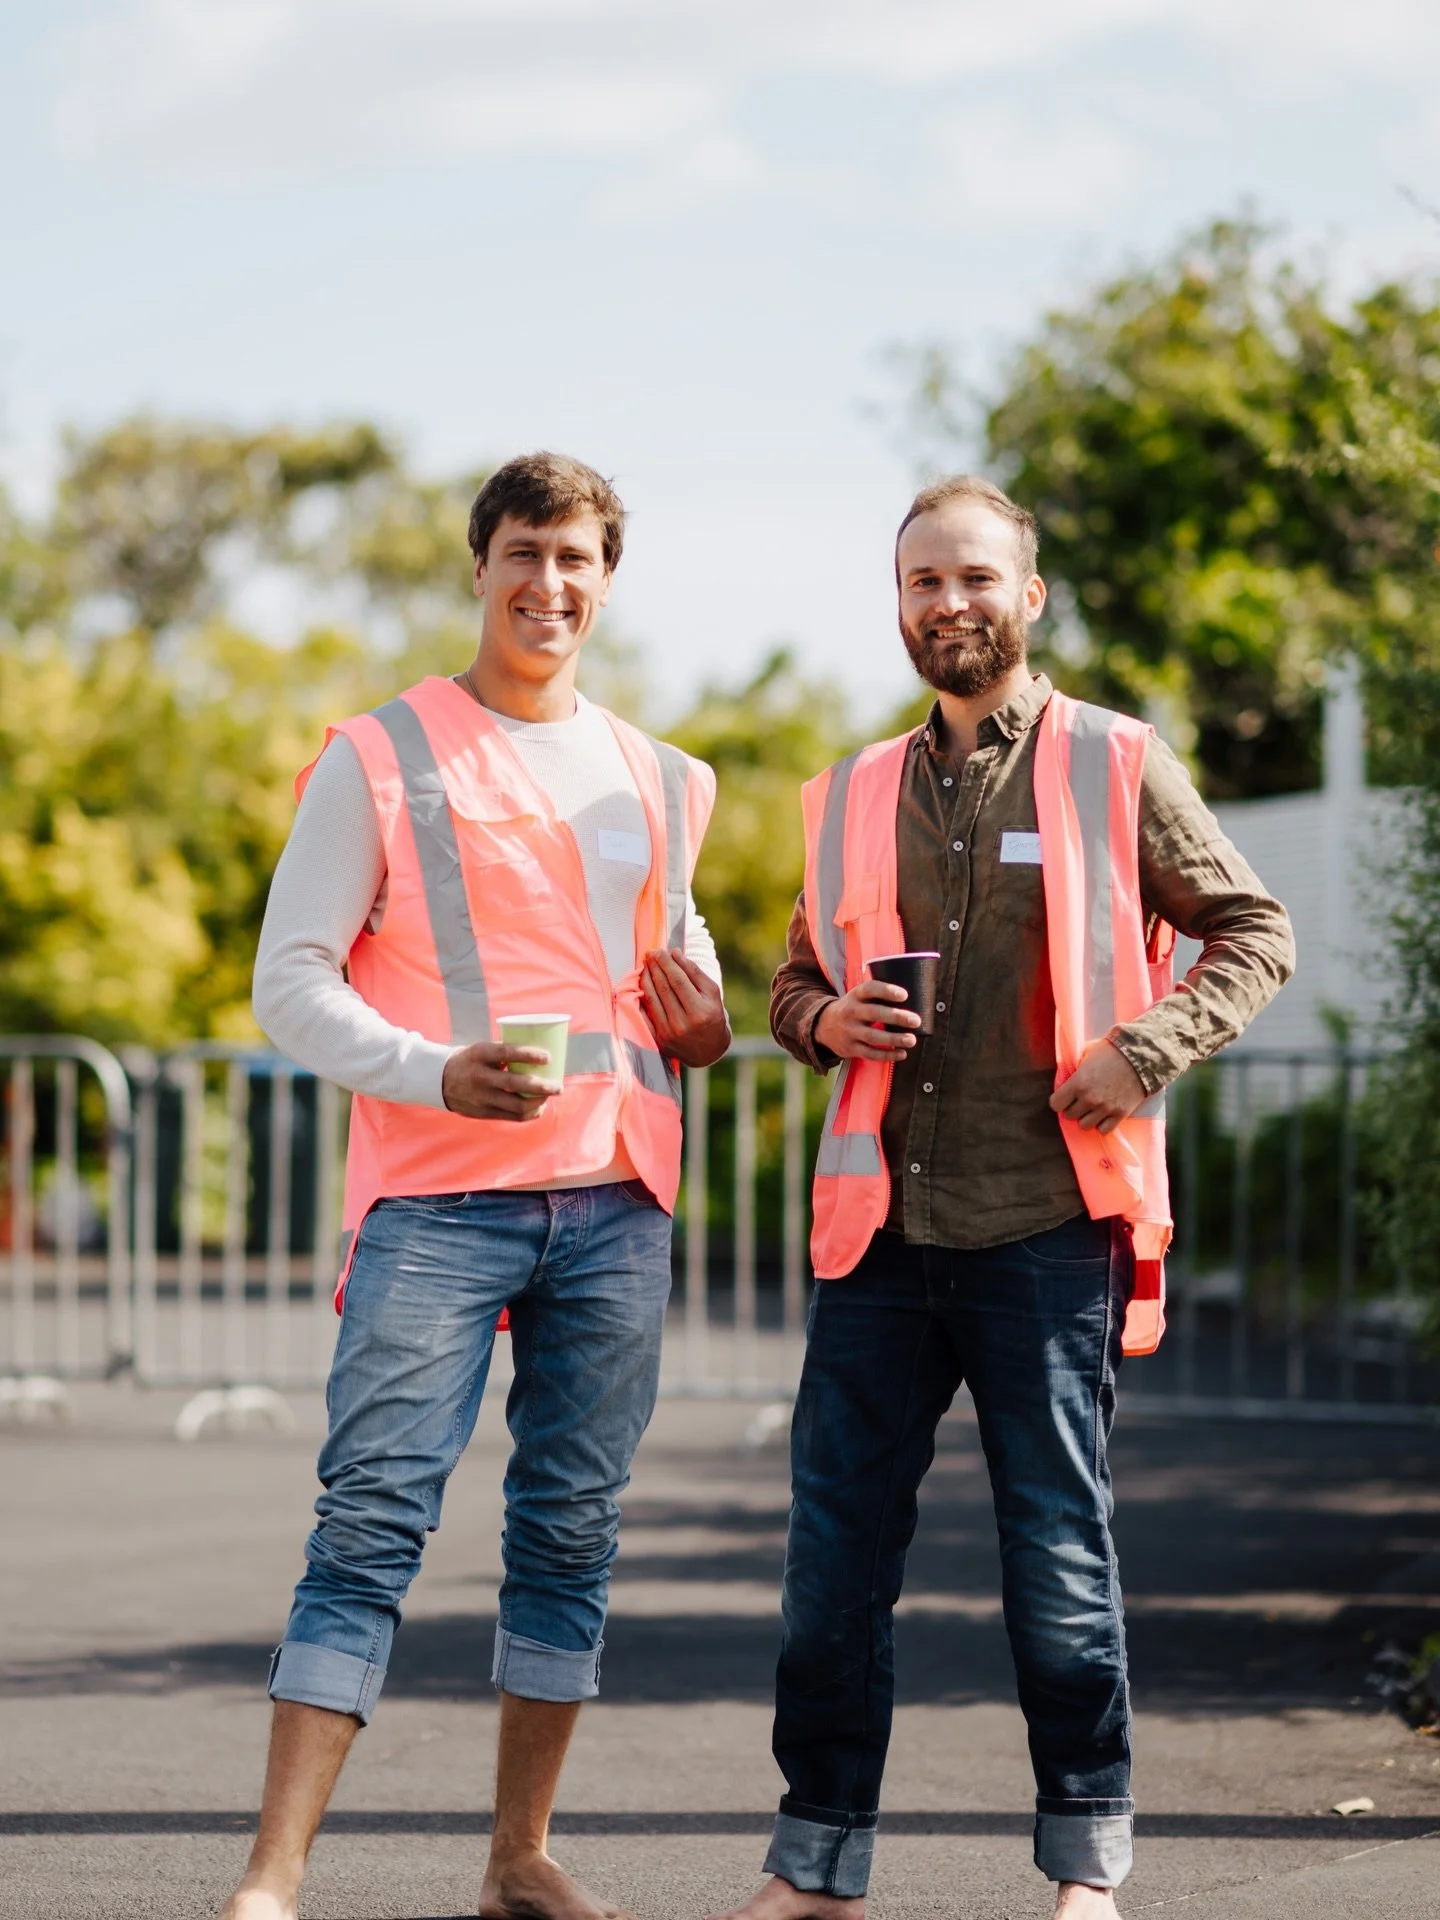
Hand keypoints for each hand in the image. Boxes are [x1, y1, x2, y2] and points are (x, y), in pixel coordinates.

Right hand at [441, 1042, 559, 1120]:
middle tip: (558, 1086)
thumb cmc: (471, 1060)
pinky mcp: (483, 1112)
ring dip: (538, 1103)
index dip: (529, 1055)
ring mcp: (481, 1097)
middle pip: (516, 1084)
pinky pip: (511, 1116)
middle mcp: (480, 1077)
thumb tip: (539, 1052)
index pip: (507, 1053)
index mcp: (480, 1054)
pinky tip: (538, 1108)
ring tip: (549, 1096)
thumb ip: (506, 1052)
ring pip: (516, 1105)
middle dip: (542, 1087)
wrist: (439, 1080)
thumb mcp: (483, 1049)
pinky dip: (528, 1113)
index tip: (548, 1057)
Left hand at [640, 949, 730, 1067]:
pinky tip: (641, 985)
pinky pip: (645, 1014)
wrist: (708, 1050)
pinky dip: (642, 997)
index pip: (678, 981)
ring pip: (652, 999)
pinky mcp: (658, 1040)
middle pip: (664, 988)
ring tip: (646, 966)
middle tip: (651, 954)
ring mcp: (668, 1034)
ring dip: (646, 979)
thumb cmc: (712, 1016)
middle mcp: (683, 1024)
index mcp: (700, 1012)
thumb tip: (675, 953)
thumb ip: (695, 972)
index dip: (667, 963)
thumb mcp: (712, 993)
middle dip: (655, 967)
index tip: (660, 951)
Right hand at [813, 980, 921, 1062]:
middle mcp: (851, 1012)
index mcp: (855, 995)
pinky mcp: (850, 1048)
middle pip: (873, 1013)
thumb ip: (878, 995)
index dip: (886, 991)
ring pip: (873, 1036)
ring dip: (894, 1039)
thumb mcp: (859, 996)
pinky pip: (870, 1053)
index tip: (904, 995)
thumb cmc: (853, 1008)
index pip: (870, 989)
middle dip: (896, 1017)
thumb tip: (914, 996)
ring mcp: (849, 1031)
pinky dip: (887, 1055)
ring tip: (911, 1040)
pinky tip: (901, 1053)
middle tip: (915, 1020)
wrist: (823, 1025)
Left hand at [1048, 1040, 1146, 1133]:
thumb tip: (1066, 1074)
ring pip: (1084, 1125)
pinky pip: (1103, 1130)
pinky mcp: (1120, 1114)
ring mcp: (1105, 1109)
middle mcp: (1089, 1099)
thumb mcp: (1086, 1053)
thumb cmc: (1112, 1051)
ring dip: (1086, 1117)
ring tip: (1092, 1108)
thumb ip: (1074, 1066)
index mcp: (1078, 1083)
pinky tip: (1104, 1114)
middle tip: (1079, 1101)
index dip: (1059, 1100)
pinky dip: (1102, 1124)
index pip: (1055, 1104)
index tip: (1064, 1097)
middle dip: (1072, 1108)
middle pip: (1069, 1116)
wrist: (1141, 1057)